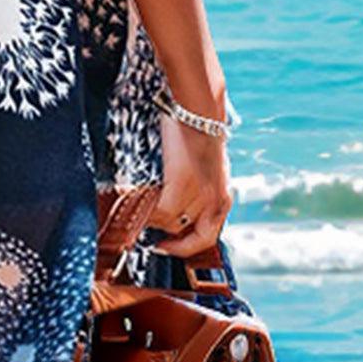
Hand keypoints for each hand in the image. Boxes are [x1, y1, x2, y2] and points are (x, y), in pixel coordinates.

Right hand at [151, 110, 232, 257]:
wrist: (199, 112)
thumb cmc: (199, 136)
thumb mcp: (207, 169)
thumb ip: (198, 189)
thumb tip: (175, 208)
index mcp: (223, 198)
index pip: (206, 238)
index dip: (185, 249)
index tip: (166, 246)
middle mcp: (216, 202)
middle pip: (187, 235)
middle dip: (166, 238)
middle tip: (148, 234)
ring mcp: (201, 194)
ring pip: (172, 224)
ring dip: (154, 222)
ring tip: (140, 214)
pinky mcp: (183, 183)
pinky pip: (162, 211)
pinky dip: (149, 213)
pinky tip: (139, 205)